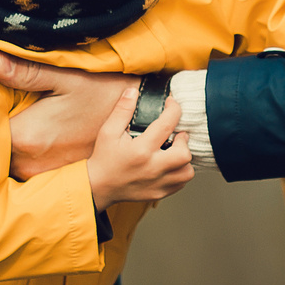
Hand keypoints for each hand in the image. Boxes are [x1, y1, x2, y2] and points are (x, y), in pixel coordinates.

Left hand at [0, 53, 134, 179]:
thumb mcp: (64, 76)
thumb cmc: (103, 93)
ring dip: (3, 144)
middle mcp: (31, 163)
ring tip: (5, 119)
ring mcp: (42, 173)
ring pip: (7, 160)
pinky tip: (26, 133)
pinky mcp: (52, 174)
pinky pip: (24, 166)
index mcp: (27, 138)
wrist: (139, 114)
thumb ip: (26, 72)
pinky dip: (20, 153)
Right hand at [86, 83, 194, 209]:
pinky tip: (170, 165)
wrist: (98, 186)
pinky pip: (181, 184)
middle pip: (184, 153)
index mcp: (141, 150)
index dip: (174, 109)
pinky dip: (180, 173)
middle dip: (184, 140)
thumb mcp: (108, 131)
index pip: (167, 124)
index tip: (171, 103)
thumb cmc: (104, 158)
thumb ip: (122, 110)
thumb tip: (133, 91)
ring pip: (186, 172)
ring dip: (184, 159)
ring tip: (173, 152)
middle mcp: (152, 168)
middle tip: (176, 135)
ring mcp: (157, 183)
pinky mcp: (159, 193)